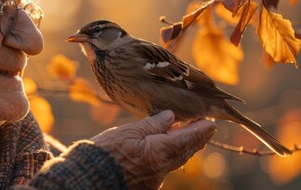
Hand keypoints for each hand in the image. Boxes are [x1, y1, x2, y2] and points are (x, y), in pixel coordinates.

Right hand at [91, 110, 215, 188]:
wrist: (89, 179)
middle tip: (203, 128)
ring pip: (173, 161)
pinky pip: (161, 169)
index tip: (211, 123)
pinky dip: (166, 157)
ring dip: (181, 148)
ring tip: (184, 136)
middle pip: (184, 151)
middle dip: (194, 139)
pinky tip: (161, 151)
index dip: (201, 130)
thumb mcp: (129, 132)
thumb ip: (151, 124)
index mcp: (160, 152)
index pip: (188, 138)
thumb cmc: (106, 153)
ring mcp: (153, 180)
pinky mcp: (144, 186)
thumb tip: (170, 116)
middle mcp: (161, 168)